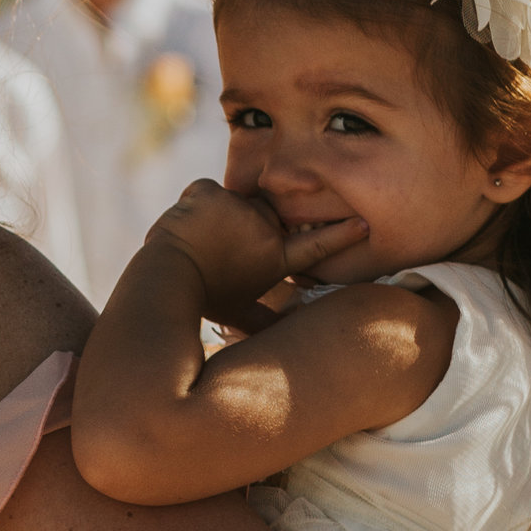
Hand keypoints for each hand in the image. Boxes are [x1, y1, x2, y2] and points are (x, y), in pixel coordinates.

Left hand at [140, 180, 364, 318]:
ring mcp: (239, 208)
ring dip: (214, 216)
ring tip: (197, 244)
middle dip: (240, 226)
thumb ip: (264, 321)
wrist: (167, 280)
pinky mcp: (212, 192)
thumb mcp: (237, 313)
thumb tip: (285, 339)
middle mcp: (265, 231)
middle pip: (261, 215)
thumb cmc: (202, 299)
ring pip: (230, 203)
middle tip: (217, 250)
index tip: (364, 223)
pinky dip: (192, 205)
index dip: (341, 235)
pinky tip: (184, 227)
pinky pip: (203, 191)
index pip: (315, 246)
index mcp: (274, 259)